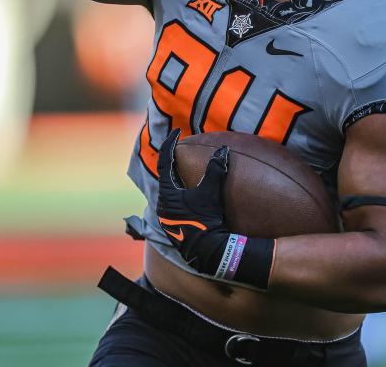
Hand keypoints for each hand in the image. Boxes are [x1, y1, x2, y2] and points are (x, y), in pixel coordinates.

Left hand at [155, 128, 231, 272]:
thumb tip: (223, 150)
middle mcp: (162, 204)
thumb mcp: (211, 193)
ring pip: (168, 191)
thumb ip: (215, 170)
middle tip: (179, 149)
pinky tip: (189, 194)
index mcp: (167, 193)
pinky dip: (180, 193)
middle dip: (171, 162)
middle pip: (164, 176)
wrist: (207, 252)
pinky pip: (173, 203)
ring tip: (185, 169)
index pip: (165, 161)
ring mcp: (167, 217)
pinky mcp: (173, 226)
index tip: (177, 133)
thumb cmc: (207, 220)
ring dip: (176, 179)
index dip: (170, 145)